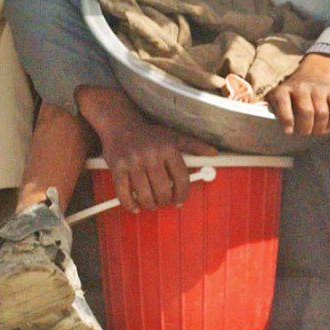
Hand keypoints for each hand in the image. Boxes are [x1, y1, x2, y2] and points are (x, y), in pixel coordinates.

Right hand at [80, 88, 215, 211]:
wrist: (120, 123)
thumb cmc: (149, 134)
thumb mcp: (173, 136)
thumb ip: (194, 145)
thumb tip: (213, 153)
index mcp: (168, 148)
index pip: (181, 179)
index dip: (182, 194)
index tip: (179, 201)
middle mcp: (151, 154)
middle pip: (163, 190)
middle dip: (164, 201)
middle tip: (163, 202)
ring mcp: (133, 161)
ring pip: (144, 195)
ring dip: (149, 205)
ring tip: (150, 203)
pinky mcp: (117, 167)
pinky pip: (123, 194)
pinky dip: (130, 205)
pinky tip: (135, 207)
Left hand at [268, 52, 329, 135]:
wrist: (312, 76)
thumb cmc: (289, 96)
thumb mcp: (275, 98)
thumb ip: (266, 109)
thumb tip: (254, 120)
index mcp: (283, 90)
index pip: (283, 103)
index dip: (286, 119)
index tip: (288, 132)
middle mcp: (301, 87)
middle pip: (306, 111)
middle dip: (305, 128)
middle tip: (303, 133)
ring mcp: (318, 89)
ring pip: (322, 113)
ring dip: (319, 128)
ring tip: (315, 132)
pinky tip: (326, 128)